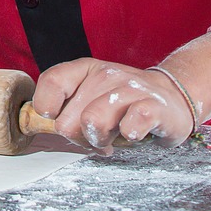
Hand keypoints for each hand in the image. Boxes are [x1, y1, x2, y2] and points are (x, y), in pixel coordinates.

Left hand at [31, 59, 196, 152]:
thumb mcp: (91, 95)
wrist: (172, 99)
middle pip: (66, 121)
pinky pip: (130, 126)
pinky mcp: (153, 106)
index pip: (51, 82)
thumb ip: (65, 106)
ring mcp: (129, 88)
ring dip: (101, 140)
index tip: (58, 118)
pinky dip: (129, 136)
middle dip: (79, 137)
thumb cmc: (123, 103)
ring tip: (113, 137)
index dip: (48, 108)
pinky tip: (134, 134)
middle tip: (97, 135)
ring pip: (92, 122)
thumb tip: (38, 122)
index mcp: (85, 69)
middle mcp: (105, 74)